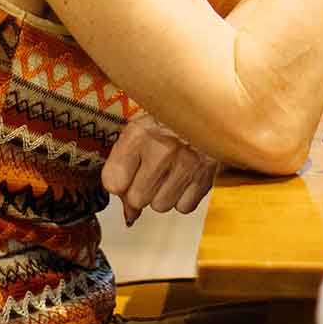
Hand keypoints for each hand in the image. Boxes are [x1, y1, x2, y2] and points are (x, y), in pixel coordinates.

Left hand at [102, 112, 219, 225]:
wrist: (209, 112)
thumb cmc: (170, 122)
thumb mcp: (140, 131)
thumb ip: (124, 166)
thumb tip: (128, 211)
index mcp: (139, 134)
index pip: (113, 182)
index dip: (119, 184)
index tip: (126, 177)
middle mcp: (162, 149)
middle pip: (137, 199)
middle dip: (142, 191)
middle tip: (151, 174)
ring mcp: (185, 163)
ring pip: (161, 205)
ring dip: (163, 195)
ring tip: (170, 173)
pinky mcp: (205, 176)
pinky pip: (184, 207)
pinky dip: (183, 198)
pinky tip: (184, 178)